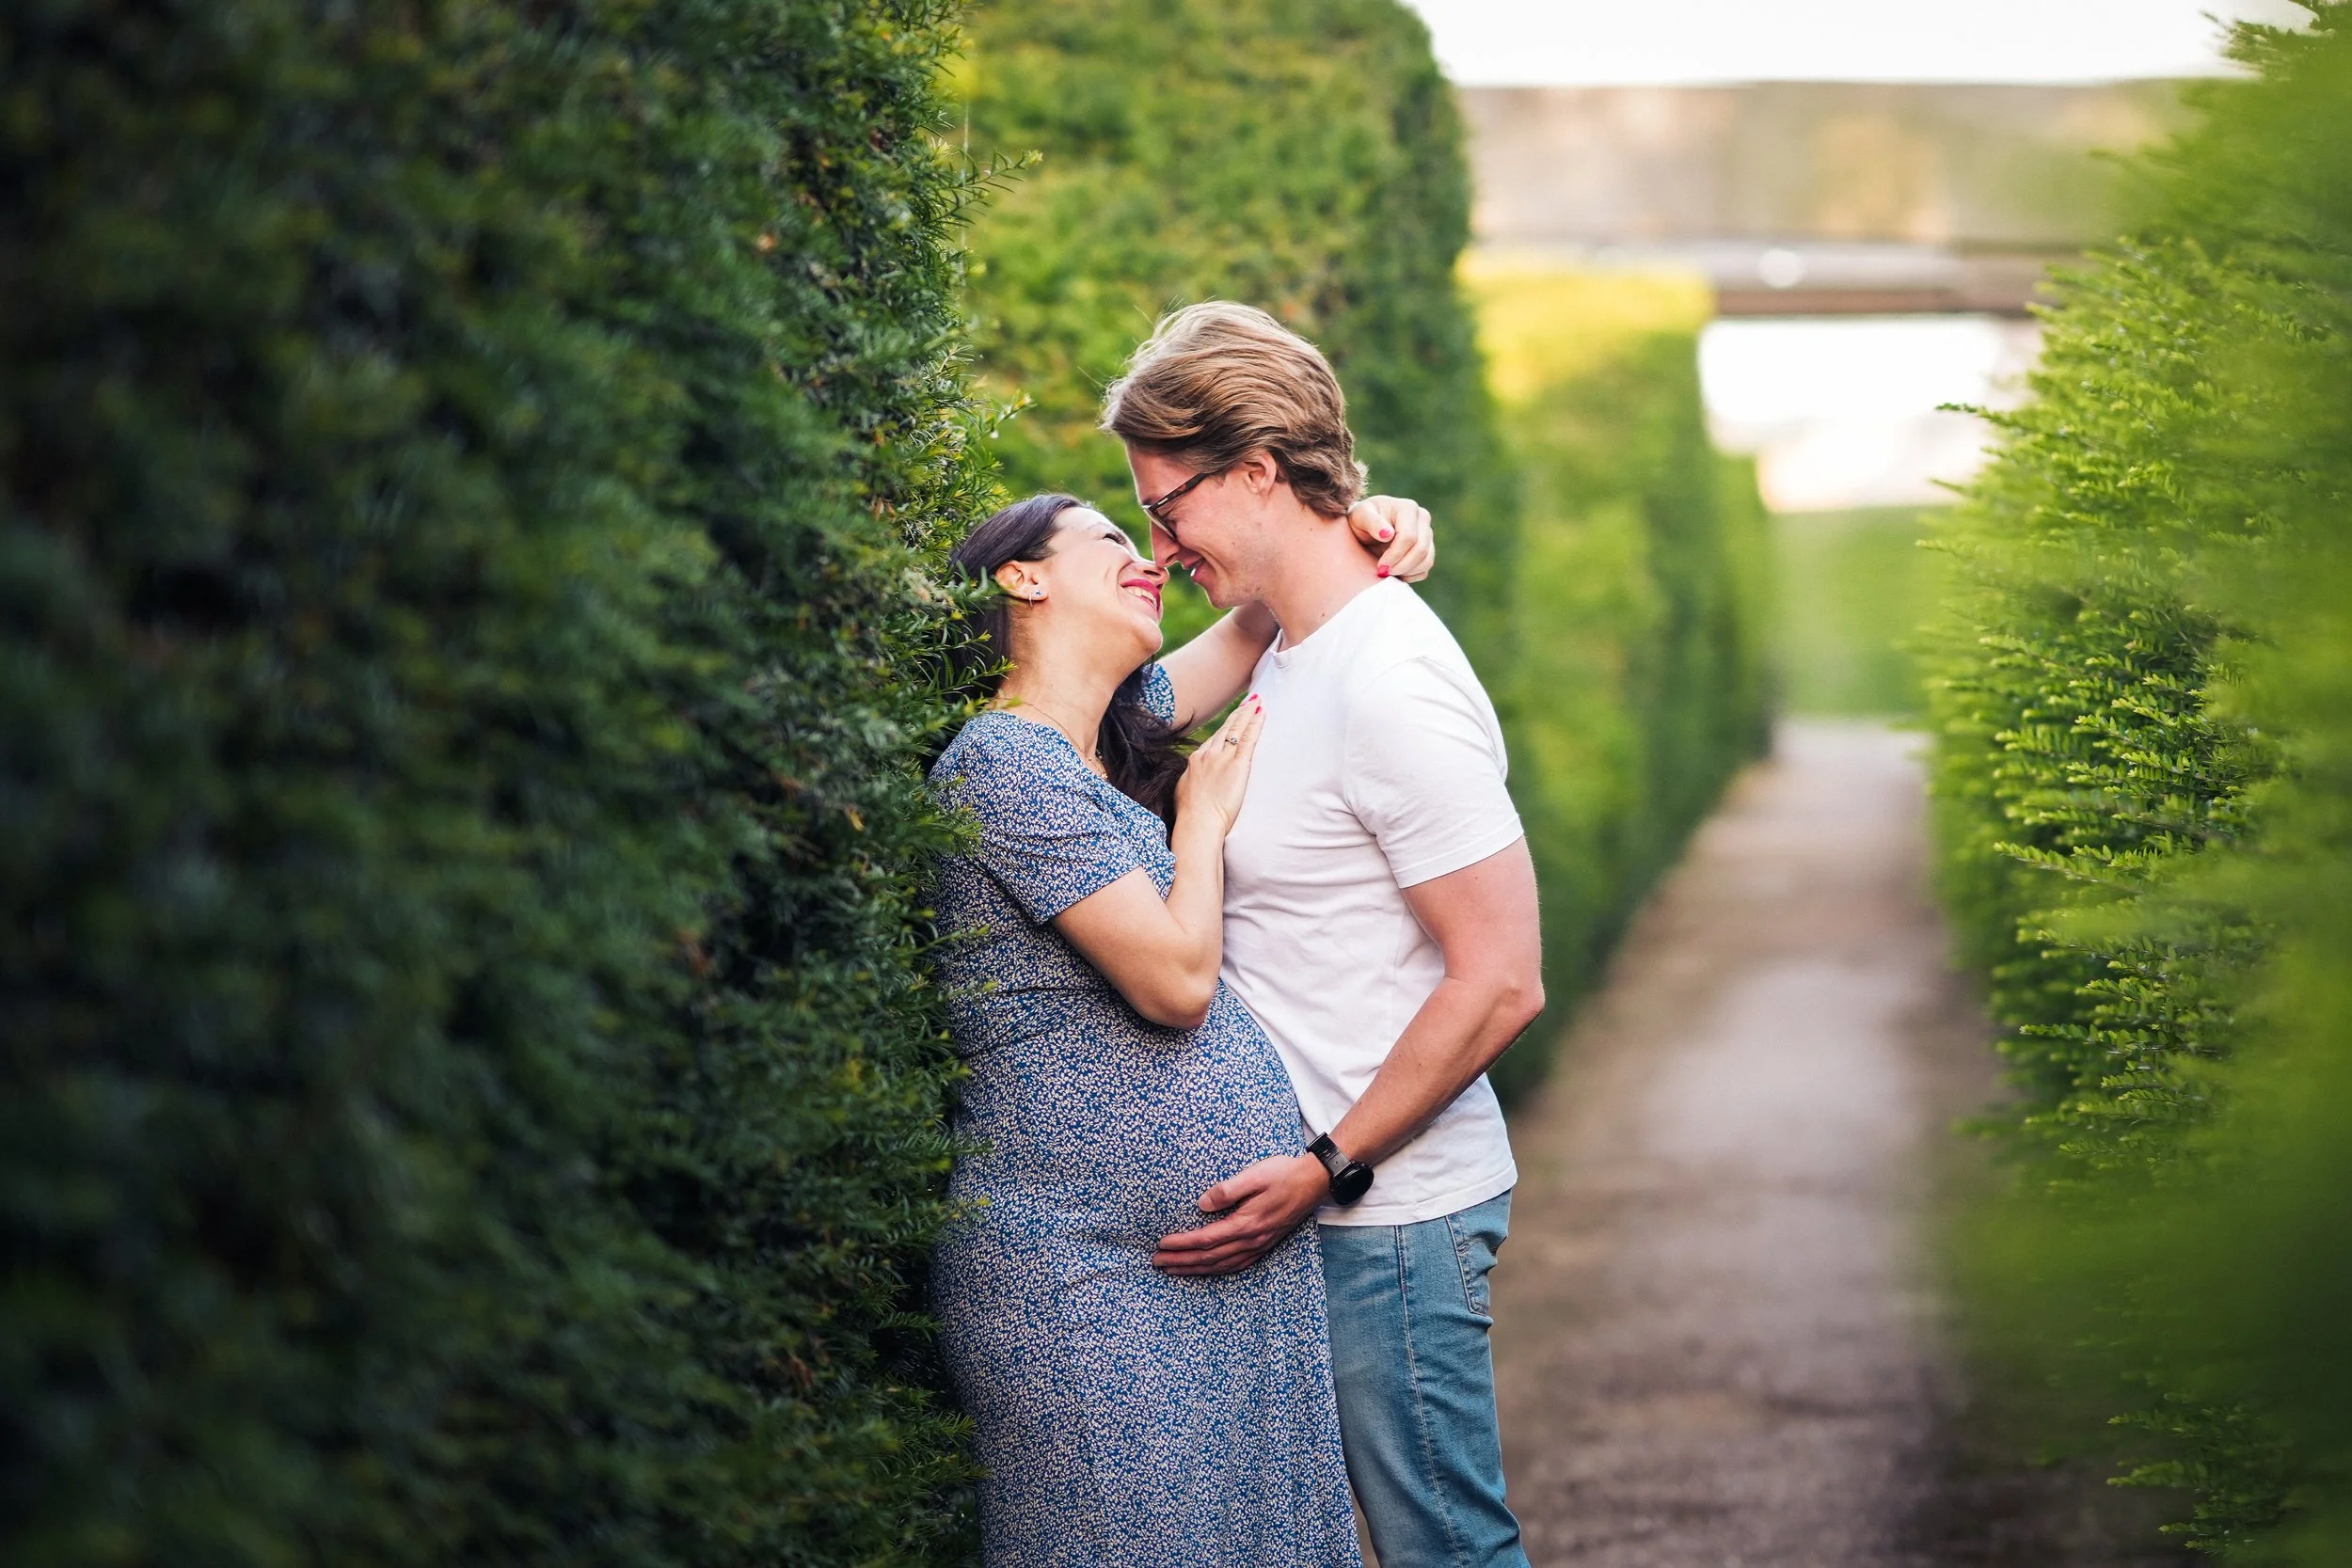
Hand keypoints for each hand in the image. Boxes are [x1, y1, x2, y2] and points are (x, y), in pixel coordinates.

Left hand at [1152, 1152, 1328, 1275]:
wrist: (1314, 1182)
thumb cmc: (1283, 1174)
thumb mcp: (1254, 1175)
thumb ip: (1227, 1190)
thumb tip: (1201, 1204)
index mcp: (1246, 1224)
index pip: (1206, 1239)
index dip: (1182, 1244)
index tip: (1161, 1244)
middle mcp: (1252, 1240)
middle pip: (1209, 1257)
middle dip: (1181, 1261)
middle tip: (1157, 1263)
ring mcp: (1260, 1245)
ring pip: (1221, 1265)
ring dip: (1195, 1269)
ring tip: (1174, 1270)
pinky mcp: (1265, 1244)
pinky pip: (1237, 1265)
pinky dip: (1217, 1270)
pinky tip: (1208, 1270)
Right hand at [1174, 694, 1264, 832]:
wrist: (1198, 821)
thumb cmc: (1191, 814)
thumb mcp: (1185, 790)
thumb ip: (1192, 779)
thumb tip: (1193, 779)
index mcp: (1196, 760)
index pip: (1213, 739)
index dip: (1224, 727)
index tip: (1232, 719)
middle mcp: (1208, 754)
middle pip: (1225, 729)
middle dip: (1238, 714)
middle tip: (1248, 702)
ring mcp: (1223, 757)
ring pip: (1236, 729)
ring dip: (1247, 713)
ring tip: (1257, 702)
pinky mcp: (1238, 764)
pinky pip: (1248, 738)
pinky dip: (1255, 724)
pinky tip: (1261, 714)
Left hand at [1346, 495, 1434, 581]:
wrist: (1364, 526)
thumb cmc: (1361, 519)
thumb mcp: (1360, 516)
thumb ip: (1372, 522)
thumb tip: (1388, 534)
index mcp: (1408, 508)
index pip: (1408, 537)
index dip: (1395, 555)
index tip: (1380, 566)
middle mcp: (1422, 518)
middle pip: (1421, 549)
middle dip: (1401, 566)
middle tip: (1383, 572)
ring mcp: (1428, 533)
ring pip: (1427, 560)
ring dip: (1407, 572)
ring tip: (1388, 573)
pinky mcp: (1428, 548)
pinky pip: (1425, 569)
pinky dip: (1411, 576)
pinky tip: (1395, 573)